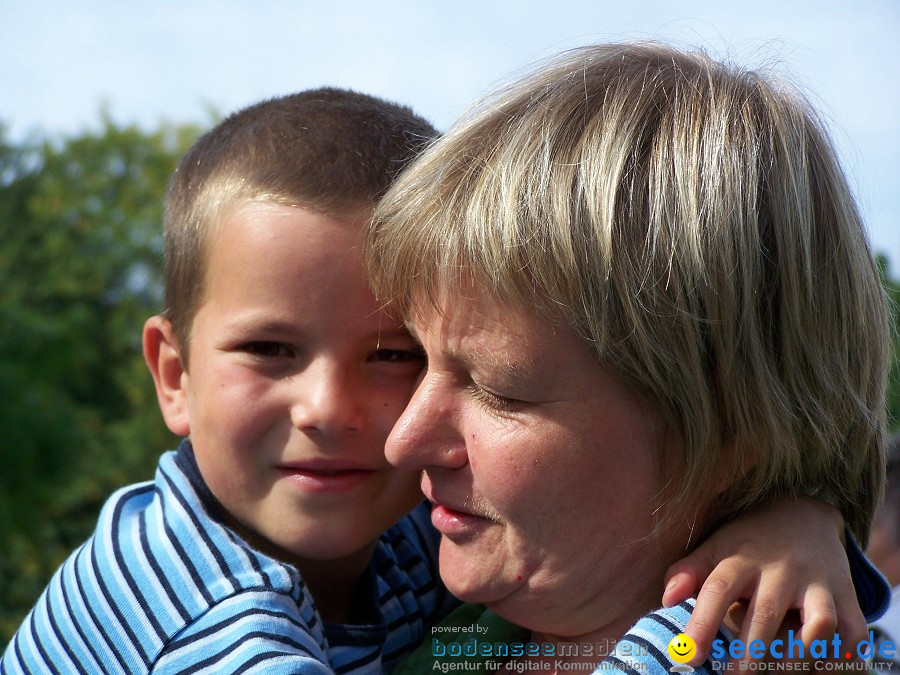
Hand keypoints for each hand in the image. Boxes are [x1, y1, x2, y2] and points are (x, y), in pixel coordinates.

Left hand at [661, 496, 866, 665]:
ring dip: (799, 655)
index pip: (718, 589)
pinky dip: (843, 657)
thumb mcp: (715, 547)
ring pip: (819, 622)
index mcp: (742, 557)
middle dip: (750, 652)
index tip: (689, 656)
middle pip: (766, 612)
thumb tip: (666, 599)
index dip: (702, 623)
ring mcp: (817, 582)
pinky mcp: (846, 595)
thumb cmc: (749, 540)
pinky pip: (854, 631)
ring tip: (776, 674)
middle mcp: (781, 569)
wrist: (803, 512)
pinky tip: (819, 672)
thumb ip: (688, 572)